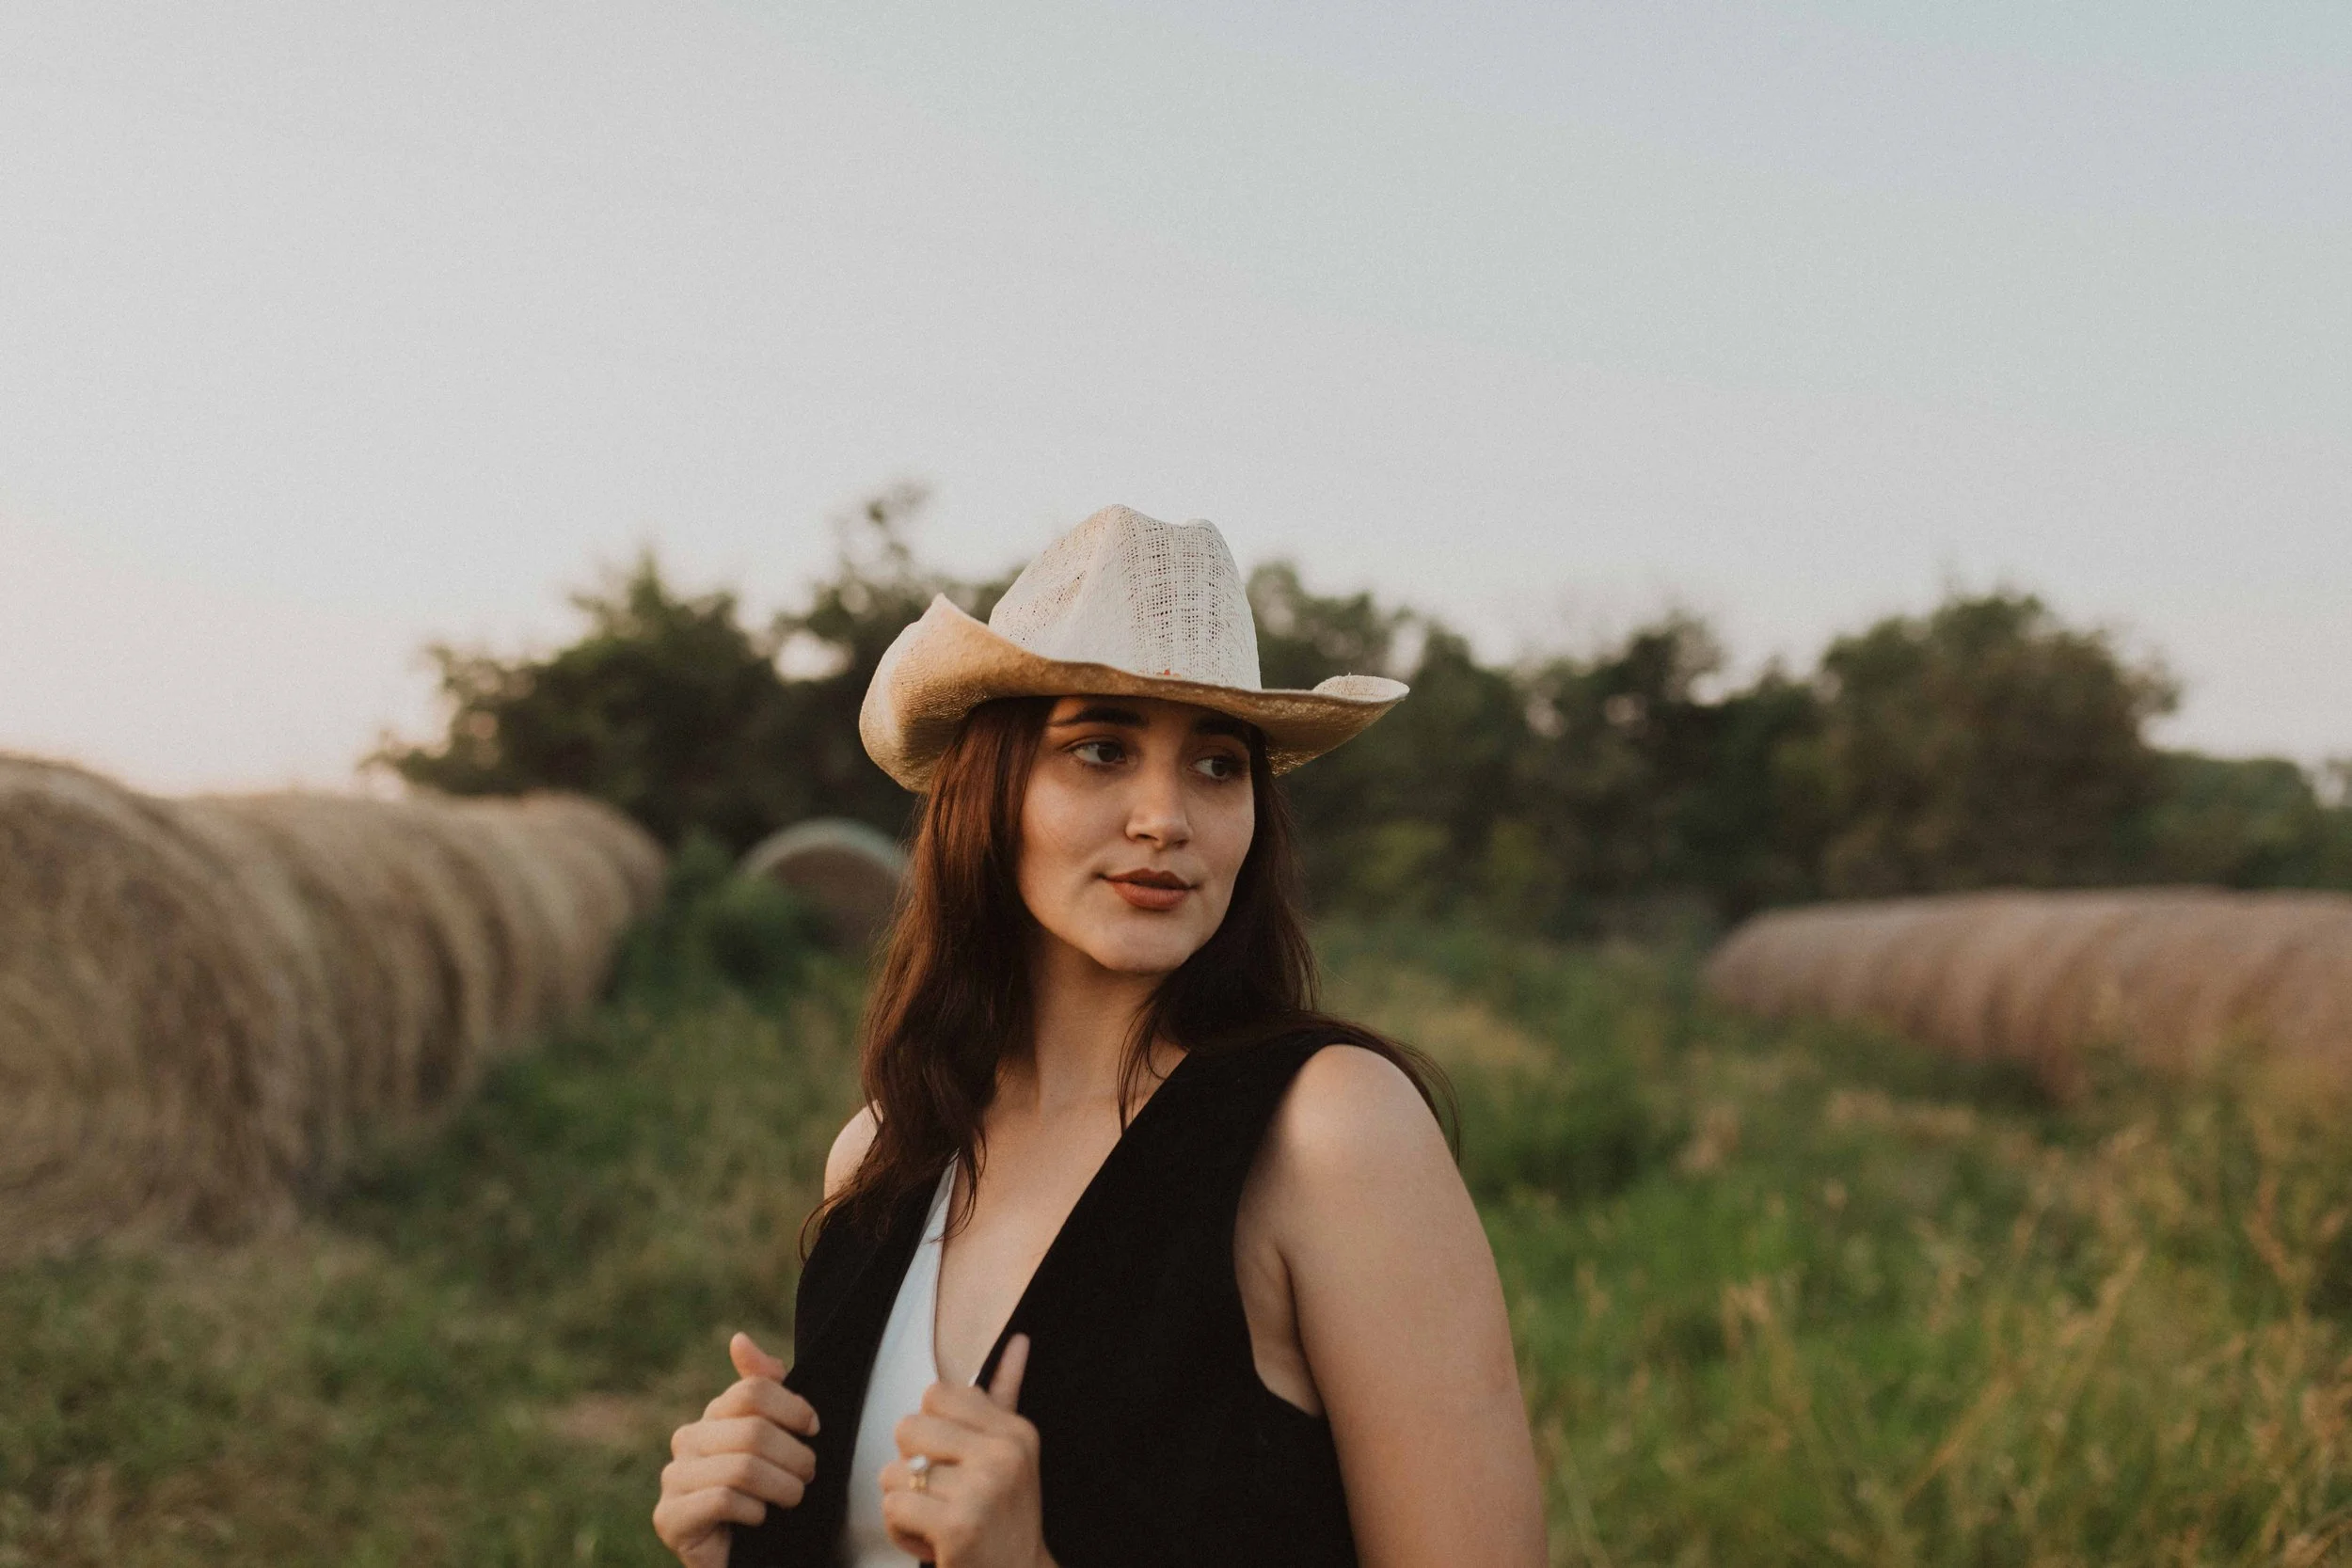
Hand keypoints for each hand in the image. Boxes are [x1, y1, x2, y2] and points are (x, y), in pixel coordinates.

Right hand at [653, 1332, 819, 1567]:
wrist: (744, 1556)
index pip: (754, 1390)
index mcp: (712, 1416)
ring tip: (791, 1498)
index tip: (813, 1428)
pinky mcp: (669, 1518)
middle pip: (753, 1430)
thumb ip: (762, 1389)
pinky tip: (759, 1519)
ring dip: (781, 1486)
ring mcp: (673, 1479)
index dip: (793, 1407)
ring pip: (742, 1467)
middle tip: (807, 1476)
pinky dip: (753, 1511)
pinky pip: (722, 1500)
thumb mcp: (773, 1439)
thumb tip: (738, 1339)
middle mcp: (686, 1440)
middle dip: (794, 1456)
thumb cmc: (764, 1495)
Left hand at [878, 1333, 1055, 1567]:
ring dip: (904, 1503)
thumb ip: (1006, 1394)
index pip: (935, 1394)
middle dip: (910, 1466)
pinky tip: (930, 1542)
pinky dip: (899, 1529)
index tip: (953, 1461)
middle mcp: (1004, 1454)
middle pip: (907, 1427)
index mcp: (1014, 1431)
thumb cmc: (1004, 1519)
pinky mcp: (958, 1526)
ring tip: (937, 1522)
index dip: (929, 1429)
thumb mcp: (1012, 1454)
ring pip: (894, 1471)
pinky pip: (892, 1505)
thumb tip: (1017, 1339)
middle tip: (942, 1497)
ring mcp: (983, 1489)